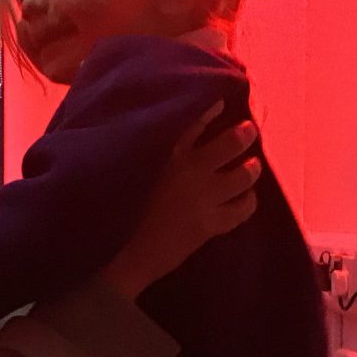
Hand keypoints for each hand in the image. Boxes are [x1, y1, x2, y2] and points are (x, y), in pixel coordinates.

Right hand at [99, 102, 260, 298]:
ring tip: (252, 166)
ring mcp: (203, 197)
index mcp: (163, 148)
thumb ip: (128, 141)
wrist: (113, 254)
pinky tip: (246, 200)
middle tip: (248, 131)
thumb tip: (132, 118)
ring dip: (251, 168)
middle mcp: (189, 167)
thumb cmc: (104, 206)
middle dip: (245, 134)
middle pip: (233, 142)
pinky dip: (248, 202)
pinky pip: (242, 210)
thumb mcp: (112, 162)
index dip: (212, 106)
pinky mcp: (209, 225)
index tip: (220, 102)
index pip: (196, 116)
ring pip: (244, 175)